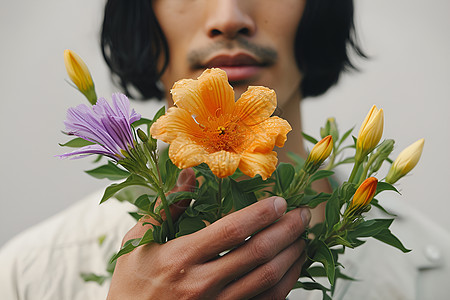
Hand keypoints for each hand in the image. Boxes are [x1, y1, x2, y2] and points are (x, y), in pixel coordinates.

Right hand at [107, 171, 310, 298]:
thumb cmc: (132, 282)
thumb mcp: (139, 240)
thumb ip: (167, 207)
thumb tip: (191, 175)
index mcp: (181, 258)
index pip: (231, 230)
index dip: (261, 213)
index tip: (280, 200)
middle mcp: (202, 284)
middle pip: (257, 254)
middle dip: (287, 230)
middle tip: (304, 214)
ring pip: (268, 280)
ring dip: (292, 255)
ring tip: (304, 236)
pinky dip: (287, 282)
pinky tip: (294, 265)